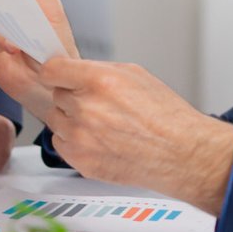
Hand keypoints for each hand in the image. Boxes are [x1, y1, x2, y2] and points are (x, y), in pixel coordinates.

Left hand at [40, 57, 232, 215]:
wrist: (181, 154)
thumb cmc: (165, 116)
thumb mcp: (134, 75)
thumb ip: (98, 70)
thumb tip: (74, 70)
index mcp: (99, 81)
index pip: (51, 70)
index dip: (56, 73)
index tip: (58, 76)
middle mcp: (87, 108)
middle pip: (56, 95)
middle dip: (72, 97)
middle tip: (97, 104)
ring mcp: (81, 137)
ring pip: (56, 120)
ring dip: (72, 120)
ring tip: (101, 123)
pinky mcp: (81, 161)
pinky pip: (61, 144)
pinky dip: (74, 141)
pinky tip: (98, 140)